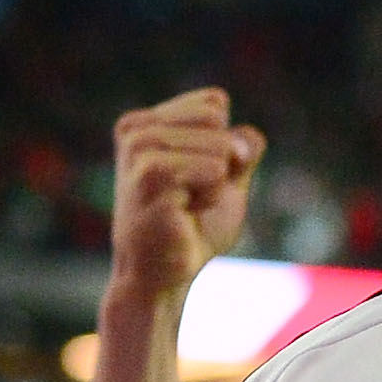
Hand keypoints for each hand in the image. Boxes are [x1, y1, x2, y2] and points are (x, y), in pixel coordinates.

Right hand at [108, 87, 267, 300]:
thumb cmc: (192, 227)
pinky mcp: (149, 178)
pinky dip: (212, 198)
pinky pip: (214, 172)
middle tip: (191, 198)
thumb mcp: (227, 179)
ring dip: (216, 185)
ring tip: (185, 208)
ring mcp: (138, 153)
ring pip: (219, 147)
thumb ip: (242, 148)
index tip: (197, 179)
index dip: (224, 147)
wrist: (164, 276)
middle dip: (222, 166)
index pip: (214, 104)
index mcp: (144, 123)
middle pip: (217, 122)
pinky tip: (184, 216)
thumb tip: (245, 139)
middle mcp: (135, 131)